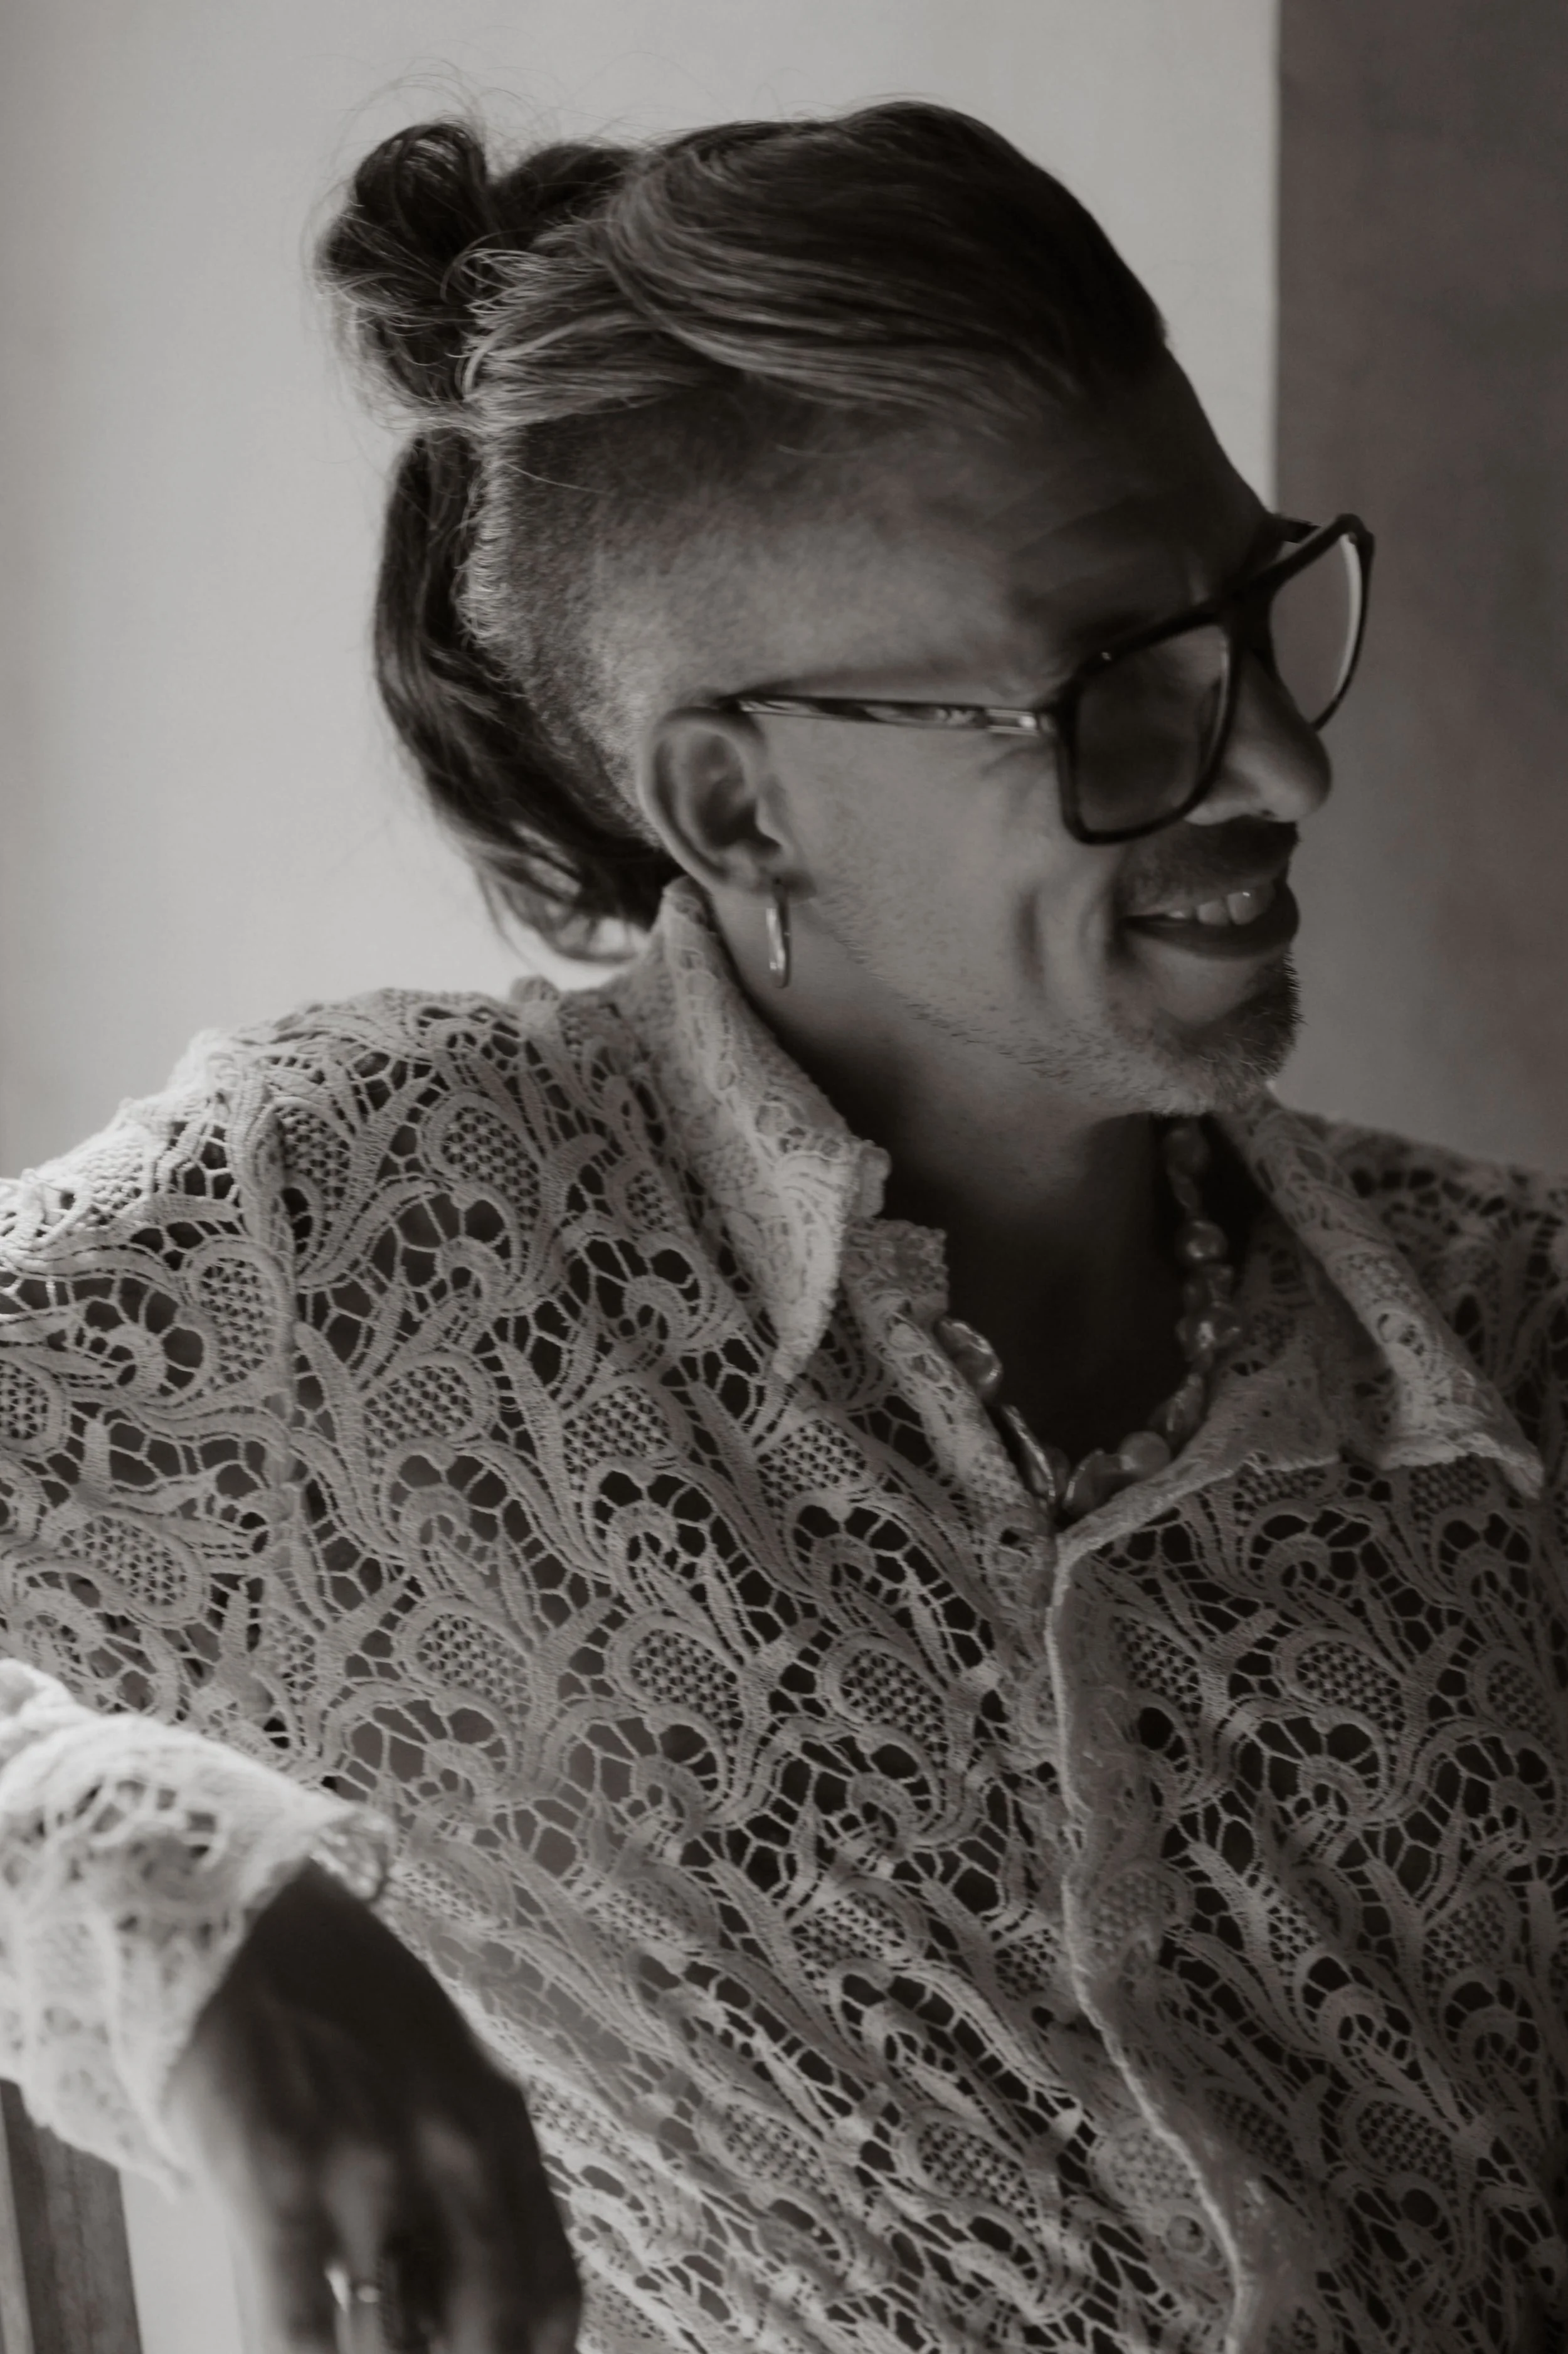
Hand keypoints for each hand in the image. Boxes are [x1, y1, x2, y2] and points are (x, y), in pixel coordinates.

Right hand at [166, 1862, 579, 2352]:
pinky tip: (295, 2349)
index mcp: (496, 2116)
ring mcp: (366, 2162)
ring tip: (349, 2347)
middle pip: (488, 2330)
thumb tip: (457, 2287)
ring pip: (390, 2346)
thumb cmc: (323, 1980)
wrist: (224, 1904)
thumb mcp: (430, 2058)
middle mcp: (449, 2144)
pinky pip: (299, 2331)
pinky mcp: (277, 2174)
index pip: (549, 2294)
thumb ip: (458, 2160)